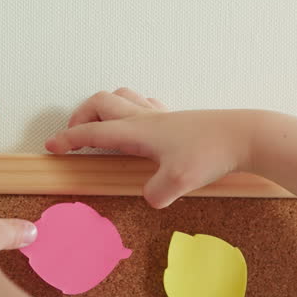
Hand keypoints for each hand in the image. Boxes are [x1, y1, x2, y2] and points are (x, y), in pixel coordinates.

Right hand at [44, 88, 250, 207]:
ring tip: (99, 127)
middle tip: (73, 137)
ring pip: (121, 97)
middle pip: (100, 104)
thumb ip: (155, 193)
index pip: (93, 133)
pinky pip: (143, 103)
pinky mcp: (177, 118)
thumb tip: (148, 198)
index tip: (51, 147)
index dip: (68, 140)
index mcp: (137, 131)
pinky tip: (137, 125)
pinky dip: (129, 109)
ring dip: (103, 108)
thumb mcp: (178, 182)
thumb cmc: (211, 154)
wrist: (246, 135)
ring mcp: (161, 115)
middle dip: (80, 118)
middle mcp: (145, 117)